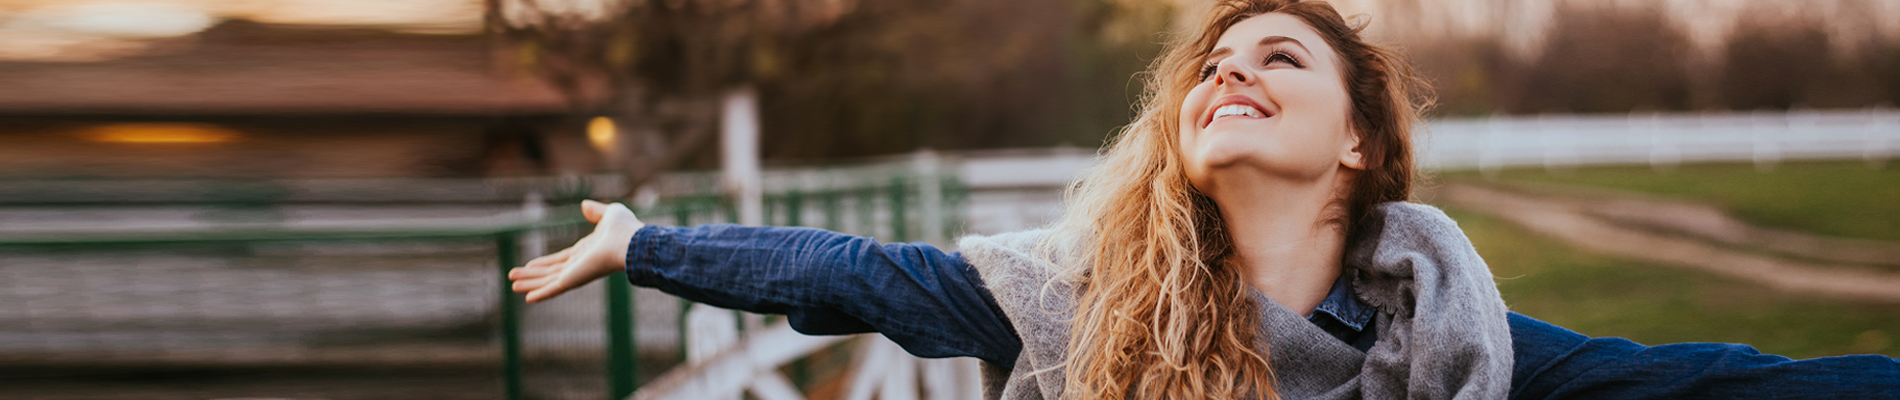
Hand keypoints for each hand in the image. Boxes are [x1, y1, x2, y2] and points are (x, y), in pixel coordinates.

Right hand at [509, 200, 644, 302]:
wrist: (631, 242)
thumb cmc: (625, 228)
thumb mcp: (609, 214)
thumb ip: (596, 212)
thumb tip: (584, 205)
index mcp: (587, 252)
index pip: (562, 259)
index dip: (544, 262)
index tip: (531, 264)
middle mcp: (580, 265)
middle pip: (551, 272)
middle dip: (532, 276)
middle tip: (513, 279)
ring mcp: (577, 274)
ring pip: (548, 281)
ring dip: (529, 283)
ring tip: (512, 285)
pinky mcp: (575, 280)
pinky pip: (553, 289)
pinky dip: (540, 293)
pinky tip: (527, 298)